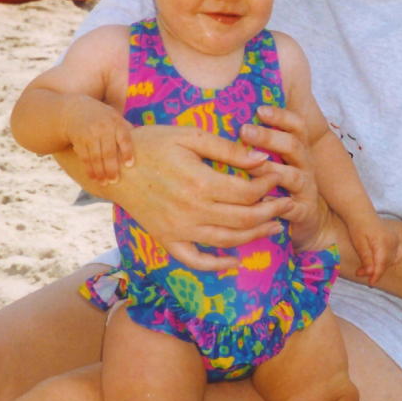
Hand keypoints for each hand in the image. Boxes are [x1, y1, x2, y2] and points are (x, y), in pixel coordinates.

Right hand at [56, 123, 291, 260]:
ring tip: (275, 226)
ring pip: (227, 241)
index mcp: (199, 182)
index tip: (278, 175)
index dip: (268, 185)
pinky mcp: (167, 240)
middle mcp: (191, 211)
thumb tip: (261, 158)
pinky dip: (217, 265)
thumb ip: (227, 149)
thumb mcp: (190, 135)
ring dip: (255, 236)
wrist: (113, 166)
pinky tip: (235, 261)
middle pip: (244, 219)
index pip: (247, 191)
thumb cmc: (153, 143)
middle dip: (271, 212)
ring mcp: (179, 230)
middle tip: (288, 203)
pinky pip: (196, 260)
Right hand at [63, 97, 133, 183]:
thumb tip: (146, 144)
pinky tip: (93, 177)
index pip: (124, 138)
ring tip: (104, 183)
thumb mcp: (115, 118)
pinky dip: (89, 169)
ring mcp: (90, 134)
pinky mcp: (79, 139)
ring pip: (96, 156)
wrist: (75, 109)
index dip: (127, 152)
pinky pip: (85, 157)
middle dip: (111, 168)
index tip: (129, 165)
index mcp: (116, 122)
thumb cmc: (103, 117)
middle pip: (108, 151)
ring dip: (99, 172)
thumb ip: (126, 130)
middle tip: (115, 181)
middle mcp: (103, 128)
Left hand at [240, 105, 329, 247]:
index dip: (281, 116)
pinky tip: (258, 201)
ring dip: (270, 169)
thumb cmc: (283, 184)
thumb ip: (263, 142)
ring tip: (249, 166)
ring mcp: (306, 188)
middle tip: (245, 131)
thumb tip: (231, 119)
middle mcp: (305, 165)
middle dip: (269, 137)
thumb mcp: (280, 160)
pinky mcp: (304, 211)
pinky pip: (290, 207)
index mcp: (298, 149)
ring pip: (292, 176)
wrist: (310, 219)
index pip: (296, 126)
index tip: (260, 110)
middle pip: (293, 146)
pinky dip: (275, 204)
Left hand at [351, 216, 401, 285]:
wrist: (362, 215)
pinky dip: (389, 261)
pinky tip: (379, 261)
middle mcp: (392, 241)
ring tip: (365, 266)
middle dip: (374, 271)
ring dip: (379, 266)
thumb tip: (370, 273)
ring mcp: (396, 241)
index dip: (376, 275)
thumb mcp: (359, 244)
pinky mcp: (397, 241)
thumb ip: (366, 259)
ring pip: (391, 261)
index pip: (382, 264)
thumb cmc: (358, 228)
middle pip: (386, 263)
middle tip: (359, 272)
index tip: (370, 283)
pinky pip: (397, 256)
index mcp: (382, 242)